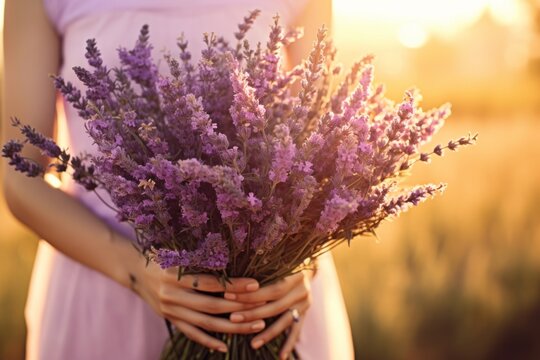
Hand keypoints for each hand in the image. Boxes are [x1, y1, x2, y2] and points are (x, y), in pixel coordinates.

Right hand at [136, 263, 265, 352]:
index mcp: (175, 275)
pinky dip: (208, 341)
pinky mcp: (170, 319)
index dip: (234, 285)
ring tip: (256, 326)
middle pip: (212, 306)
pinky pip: (191, 333)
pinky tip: (225, 346)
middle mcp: (172, 295)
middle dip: (240, 308)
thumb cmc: (160, 254)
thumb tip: (233, 257)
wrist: (132, 269)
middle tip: (263, 309)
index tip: (256, 285)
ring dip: (233, 327)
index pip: (211, 283)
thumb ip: (200, 257)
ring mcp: (170, 310)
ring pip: (206, 323)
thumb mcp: (176, 251)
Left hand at [224, 270, 313, 358]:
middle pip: (276, 305)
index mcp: (294, 273)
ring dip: (268, 334)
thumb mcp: (274, 261)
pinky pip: (296, 330)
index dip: (249, 292)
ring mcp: (306, 302)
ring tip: (253, 344)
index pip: (270, 288)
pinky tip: (281, 356)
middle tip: (233, 319)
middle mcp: (302, 288)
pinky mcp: (306, 312)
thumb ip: (259, 268)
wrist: (305, 264)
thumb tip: (231, 275)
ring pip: (285, 321)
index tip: (227, 295)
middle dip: (253, 313)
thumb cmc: (280, 260)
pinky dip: (289, 343)